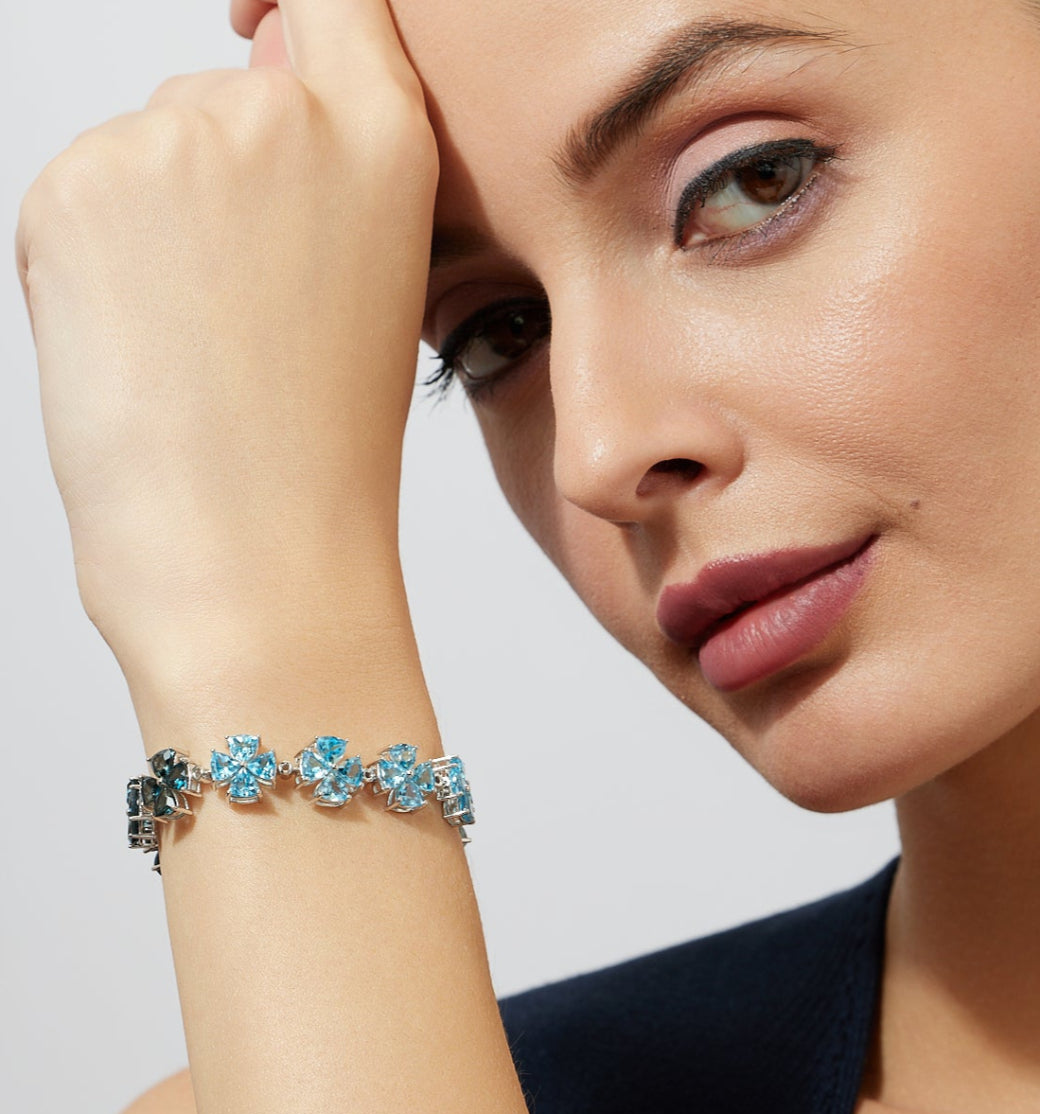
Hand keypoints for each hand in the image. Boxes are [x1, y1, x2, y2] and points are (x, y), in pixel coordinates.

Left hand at [15, 0, 436, 691]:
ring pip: (146, 147)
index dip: (305, 25)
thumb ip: (328, 164)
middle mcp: (282, 113)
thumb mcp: (372, 285)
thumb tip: (252, 57)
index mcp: (386, 140)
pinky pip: (76, 194)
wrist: (254, 554)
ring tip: (195, 339)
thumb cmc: (322, 448)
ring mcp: (174, 142)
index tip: (283, 58)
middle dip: (221, 176)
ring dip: (154, 224)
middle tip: (245, 304)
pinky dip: (90, 260)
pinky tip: (140, 343)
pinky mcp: (73, 185)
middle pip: (223, 93)